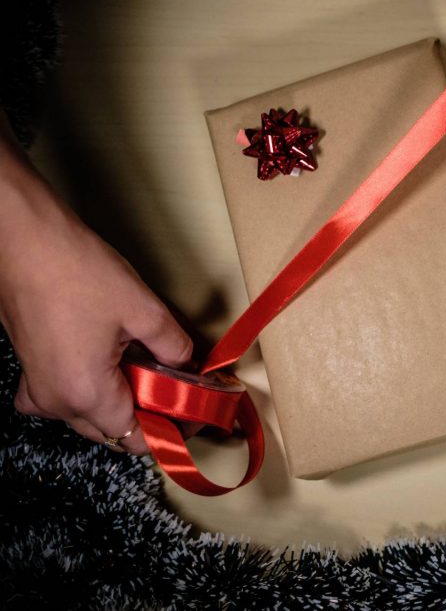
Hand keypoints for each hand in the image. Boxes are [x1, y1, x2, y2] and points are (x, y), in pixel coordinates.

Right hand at [0, 119, 191, 454]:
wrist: (22, 240)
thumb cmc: (75, 271)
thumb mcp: (143, 310)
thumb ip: (173, 347)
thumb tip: (189, 365)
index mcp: (85, 393)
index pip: (135, 437)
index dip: (169, 429)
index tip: (192, 413)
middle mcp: (55, 401)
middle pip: (111, 430)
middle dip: (147, 416)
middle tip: (177, 389)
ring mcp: (37, 386)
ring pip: (87, 415)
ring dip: (120, 401)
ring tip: (148, 369)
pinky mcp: (30, 369)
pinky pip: (61, 396)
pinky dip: (89, 389)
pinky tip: (108, 363)